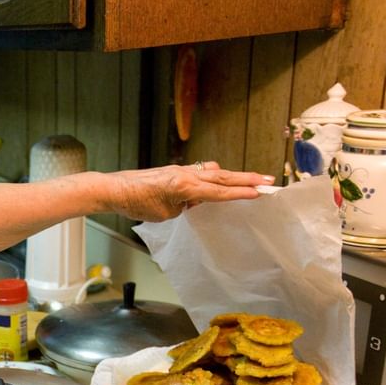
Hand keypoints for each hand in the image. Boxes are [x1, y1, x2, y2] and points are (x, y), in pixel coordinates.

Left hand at [108, 162, 272, 221]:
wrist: (116, 189)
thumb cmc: (137, 203)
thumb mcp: (165, 214)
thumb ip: (185, 206)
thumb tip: (198, 201)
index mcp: (185, 187)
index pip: (218, 192)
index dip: (240, 194)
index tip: (259, 193)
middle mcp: (187, 175)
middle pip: (223, 177)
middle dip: (247, 180)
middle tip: (269, 181)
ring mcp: (182, 170)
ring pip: (215, 172)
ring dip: (234, 176)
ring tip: (254, 179)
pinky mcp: (177, 171)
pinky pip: (202, 172)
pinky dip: (216, 175)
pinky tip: (221, 178)